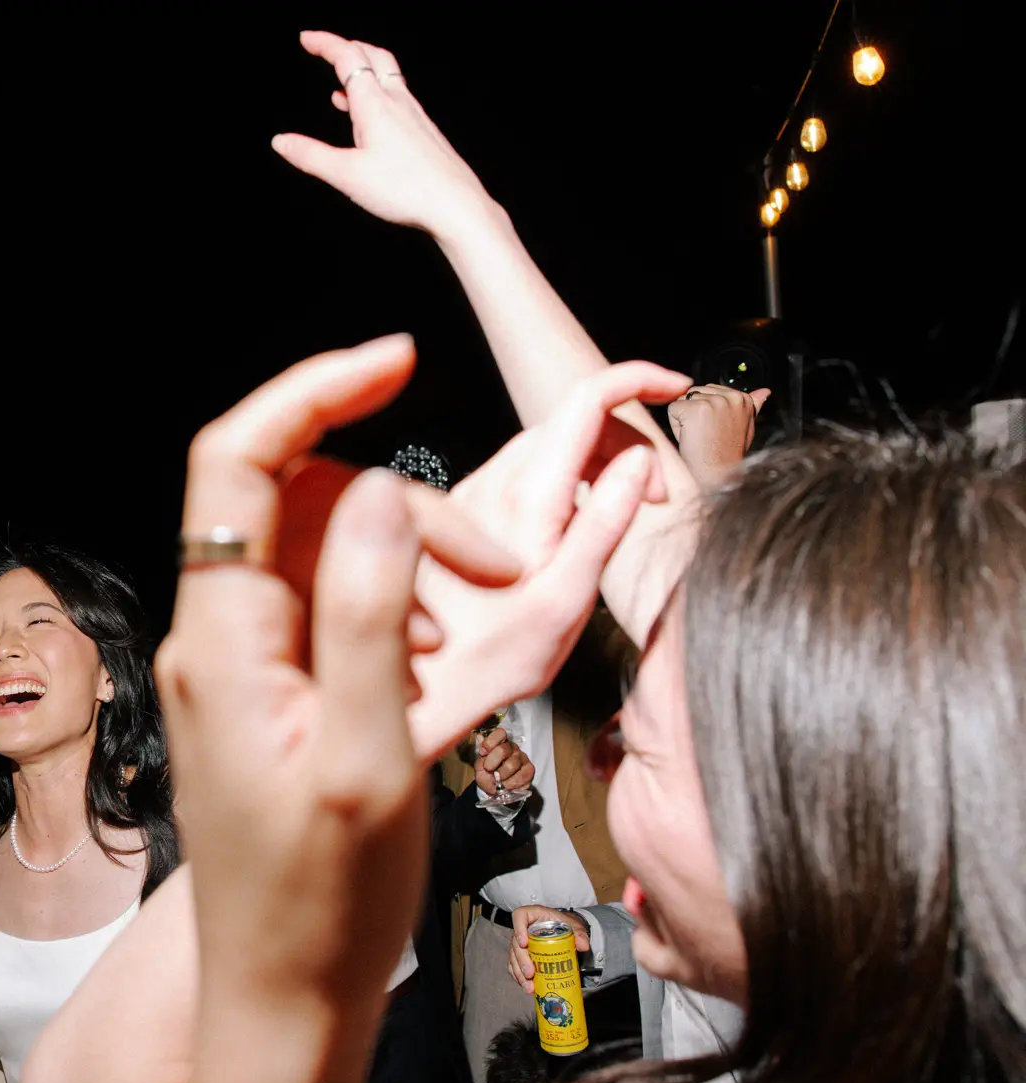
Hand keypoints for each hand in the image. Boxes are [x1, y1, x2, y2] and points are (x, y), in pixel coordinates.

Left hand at [159, 338, 452, 1014]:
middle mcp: (214, 639)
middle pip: (303, 504)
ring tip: (459, 646)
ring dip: (403, 568)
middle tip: (496, 577)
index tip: (397, 357)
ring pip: (323, 555)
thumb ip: (370, 615)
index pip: (236, 461)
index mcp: (222, 639)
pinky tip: (428, 675)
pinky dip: (388, 616)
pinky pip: (325, 613)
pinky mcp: (263, 698)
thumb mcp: (368, 756)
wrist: (281, 998)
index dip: (310, 390)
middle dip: (402, 512)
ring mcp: (236, 668)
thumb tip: (376, 489)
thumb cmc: (323, 902)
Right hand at [271, 33, 495, 240]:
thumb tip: (281, 142)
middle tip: (323, 48)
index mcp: (375, 105)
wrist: (455, 204)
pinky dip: (375, 92)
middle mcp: (397, 101)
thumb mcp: (346, 176)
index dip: (325, 43)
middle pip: (372, 55)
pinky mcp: (422, 129)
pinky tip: (367, 115)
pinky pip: (396, 97)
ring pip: (387, 75)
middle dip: (345, 46)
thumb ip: (311, 156)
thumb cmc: (405, 189)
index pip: (348, 58)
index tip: (306, 38)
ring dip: (362, 68)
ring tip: (340, 81)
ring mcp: (413, 114)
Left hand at [404, 360, 691, 757]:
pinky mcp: (451, 521)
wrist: (408, 701)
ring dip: (589, 467)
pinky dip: (554, 489)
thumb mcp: (564, 607)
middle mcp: (484, 488)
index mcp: (519, 500)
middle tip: (654, 505)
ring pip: (538, 450)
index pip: (581, 401)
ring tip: (610, 527)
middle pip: (563, 422)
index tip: (676, 389)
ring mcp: (463, 501)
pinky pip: (513, 480)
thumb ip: (604, 526)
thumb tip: (637, 460)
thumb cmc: (483, 671)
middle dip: (622, 442)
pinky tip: (560, 542)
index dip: (636, 379)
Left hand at [473, 729, 532, 796]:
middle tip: (488, 769)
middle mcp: (513, 748)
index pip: (500, 733)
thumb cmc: (488, 775)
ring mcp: (523, 758)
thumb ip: (481, 754)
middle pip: (503, 750)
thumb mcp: (480, 767)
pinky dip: (510, 784)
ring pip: (511, 765)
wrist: (496, 790)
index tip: (483, 752)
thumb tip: (480, 737)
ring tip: (498, 780)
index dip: (490, 742)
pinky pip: (520, 777)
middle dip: (491, 763)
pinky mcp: (530, 770)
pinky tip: (507, 784)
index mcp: (500, 743)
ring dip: (501, 776)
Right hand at [507, 906, 591, 991]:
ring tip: (529, 987)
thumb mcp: (573, 926)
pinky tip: (527, 987)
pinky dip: (520, 978)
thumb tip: (583, 946)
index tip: (524, 943)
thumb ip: (579, 934)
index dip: (518, 929)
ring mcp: (519, 943)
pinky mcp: (520, 955)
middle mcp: (522, 929)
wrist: (562, 931)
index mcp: (532, 915)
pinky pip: (514, 966)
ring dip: (519, 974)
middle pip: (515, 943)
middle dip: (522, 961)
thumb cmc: (564, 925)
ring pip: (513, 958)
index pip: (519, 916)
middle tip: (530, 973)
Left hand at [667, 384, 768, 489]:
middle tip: (706, 435)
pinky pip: (672, 409)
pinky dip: (675, 425)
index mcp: (743, 398)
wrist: (716, 476)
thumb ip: (752, 406)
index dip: (706, 412)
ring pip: (682, 400)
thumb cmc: (726, 456)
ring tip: (699, 437)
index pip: (709, 390)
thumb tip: (765, 391)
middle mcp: (731, 396)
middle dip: (693, 413)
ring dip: (684, 419)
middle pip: (694, 392)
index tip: (716, 430)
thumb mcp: (745, 428)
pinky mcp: (696, 409)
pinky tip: (691, 438)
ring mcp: (714, 402)